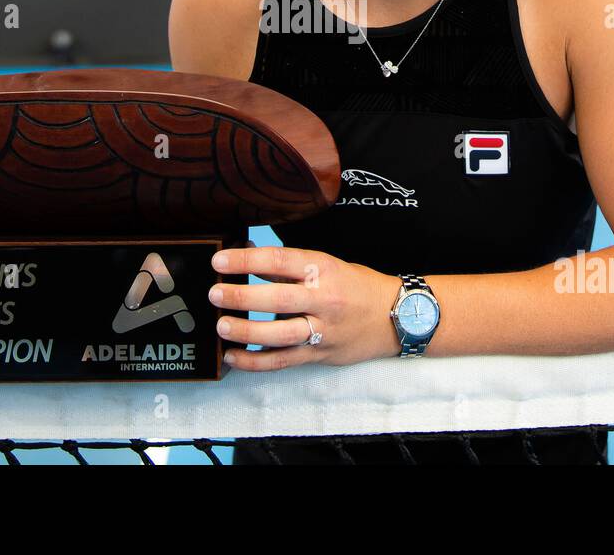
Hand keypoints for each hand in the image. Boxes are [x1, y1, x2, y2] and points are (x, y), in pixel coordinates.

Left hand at [209, 245, 400, 370]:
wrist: (398, 316)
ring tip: (221, 326)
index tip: (220, 261)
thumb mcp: (327, 265)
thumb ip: (287, 266)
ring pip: (280, 334)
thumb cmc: (358, 286)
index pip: (280, 261)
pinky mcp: (320, 355)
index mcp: (324, 270)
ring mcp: (323, 330)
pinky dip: (256, 362)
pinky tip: (233, 357)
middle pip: (278, 299)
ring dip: (246, 332)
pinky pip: (284, 361)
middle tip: (215, 293)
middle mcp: (324, 300)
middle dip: (242, 297)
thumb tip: (242, 252)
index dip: (247, 260)